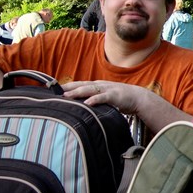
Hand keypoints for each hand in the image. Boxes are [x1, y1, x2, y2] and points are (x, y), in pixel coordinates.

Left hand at [62, 80, 192, 132]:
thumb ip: (94, 101)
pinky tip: (88, 102)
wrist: (140, 98)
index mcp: (97, 86)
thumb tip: (80, 108)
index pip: (80, 84)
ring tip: (66, 96)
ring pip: (90, 89)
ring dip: (78, 92)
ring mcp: (108, 89)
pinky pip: (103, 97)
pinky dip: (95, 99)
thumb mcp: (105, 99)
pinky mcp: (115, 95)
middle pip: (82, 85)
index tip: (53, 89)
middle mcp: (101, 85)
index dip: (67, 86)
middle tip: (55, 92)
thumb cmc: (121, 99)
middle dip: (68, 88)